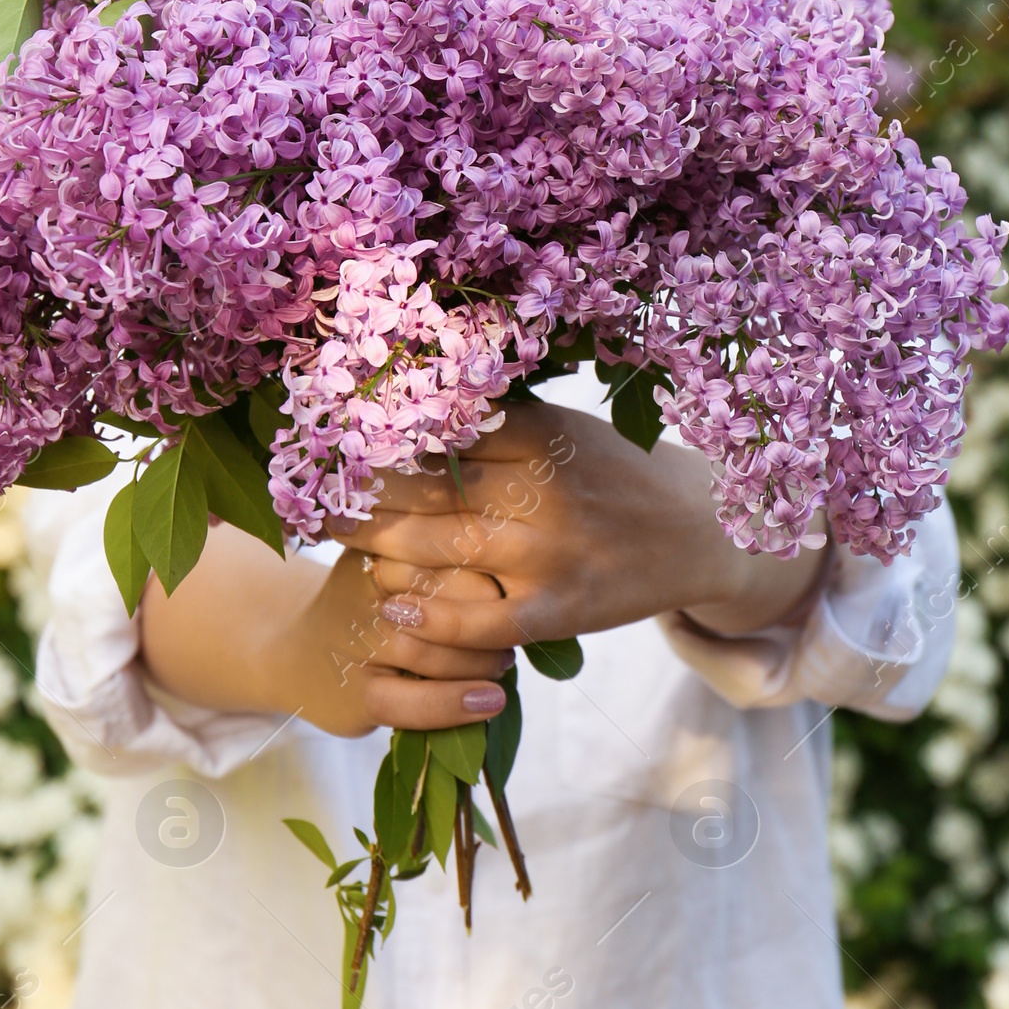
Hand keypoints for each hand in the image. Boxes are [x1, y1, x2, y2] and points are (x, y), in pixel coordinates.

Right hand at [138, 527, 515, 739]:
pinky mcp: (355, 694)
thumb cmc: (368, 599)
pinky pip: (410, 702)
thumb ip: (443, 541)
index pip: (447, 541)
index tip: (513, 570)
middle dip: (488, 612)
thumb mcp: (390, 554)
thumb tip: (526, 537)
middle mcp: (365, 589)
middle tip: (511, 621)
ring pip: (430, 651)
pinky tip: (491, 700)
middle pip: (443, 594)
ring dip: (480, 659)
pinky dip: (455, 702)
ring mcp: (357, 642)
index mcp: (379, 543)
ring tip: (504, 662)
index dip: (489, 560)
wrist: (294, 650)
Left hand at [329, 396, 827, 653]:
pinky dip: (434, 618)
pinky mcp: (557, 610)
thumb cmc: (619, 473)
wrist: (701, 533)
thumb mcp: (568, 427)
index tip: (329, 417)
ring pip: (442, 547)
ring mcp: (547, 554)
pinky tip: (390, 609)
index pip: (444, 423)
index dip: (381, 423)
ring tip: (325, 528)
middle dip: (361, 480)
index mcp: (542, 433)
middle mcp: (542, 489)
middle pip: (430, 483)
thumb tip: (417, 389)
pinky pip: (481, 619)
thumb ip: (503, 419)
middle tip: (307, 474)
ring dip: (376, 539)